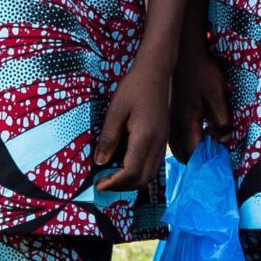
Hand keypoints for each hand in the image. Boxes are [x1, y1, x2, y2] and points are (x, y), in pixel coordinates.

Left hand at [94, 60, 169, 192]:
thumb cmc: (134, 88)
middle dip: (122, 186)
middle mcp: (158, 144)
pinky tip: (125, 166)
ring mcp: (162, 143)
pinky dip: (139, 172)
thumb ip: (108, 138)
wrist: (155, 73)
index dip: (114, 182)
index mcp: (145, 137)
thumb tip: (100, 162)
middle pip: (143, 179)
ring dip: (131, 181)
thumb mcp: (115, 111)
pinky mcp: (163, 140)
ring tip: (112, 177)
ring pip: (150, 175)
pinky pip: (153, 165)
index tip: (98, 184)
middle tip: (103, 183)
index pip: (131, 172)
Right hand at [169, 41, 228, 160]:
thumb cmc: (202, 73)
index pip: (195, 154)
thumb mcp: (218, 96)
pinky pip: (175, 138)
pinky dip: (184, 144)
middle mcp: (175, 126)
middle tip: (214, 157)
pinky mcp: (170, 115)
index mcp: (186, 124)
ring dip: (190, 153)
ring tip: (207, 148)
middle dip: (198, 161)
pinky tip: (197, 135)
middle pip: (184, 156)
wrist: (186, 54)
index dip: (208, 161)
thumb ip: (222, 121)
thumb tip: (225, 141)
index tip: (220, 162)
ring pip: (177, 148)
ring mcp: (170, 121)